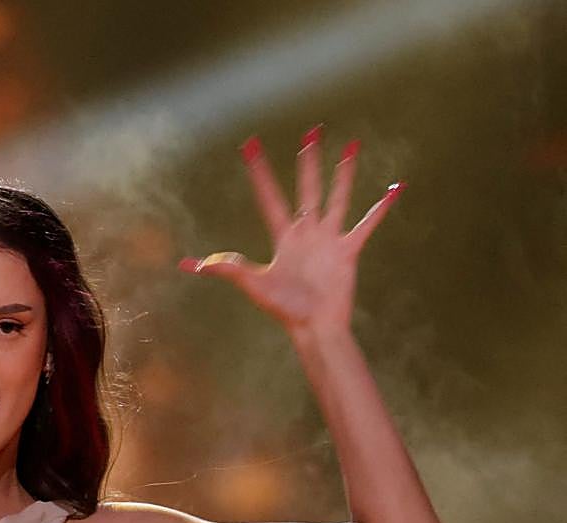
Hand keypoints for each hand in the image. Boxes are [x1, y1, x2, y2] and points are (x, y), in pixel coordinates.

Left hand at [178, 125, 404, 335]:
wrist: (314, 326)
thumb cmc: (284, 309)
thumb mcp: (253, 284)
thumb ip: (227, 268)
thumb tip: (190, 265)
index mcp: (283, 236)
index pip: (269, 196)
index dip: (260, 172)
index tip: (250, 146)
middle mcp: (306, 232)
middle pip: (307, 188)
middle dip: (308, 160)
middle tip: (311, 131)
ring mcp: (328, 239)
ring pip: (337, 197)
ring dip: (344, 173)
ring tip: (352, 146)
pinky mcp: (348, 250)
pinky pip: (367, 224)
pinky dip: (382, 207)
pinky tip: (396, 188)